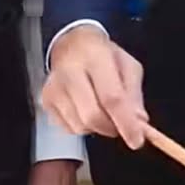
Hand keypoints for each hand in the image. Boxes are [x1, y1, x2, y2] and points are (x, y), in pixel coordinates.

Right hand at [42, 26, 148, 149]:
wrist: (70, 43)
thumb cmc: (102, 54)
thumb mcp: (127, 63)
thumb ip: (134, 93)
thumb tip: (139, 121)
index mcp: (95, 57)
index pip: (111, 97)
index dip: (126, 122)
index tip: (137, 140)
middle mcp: (70, 72)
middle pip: (92, 116)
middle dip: (111, 127)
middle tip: (121, 124)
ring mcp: (54, 88)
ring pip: (80, 126)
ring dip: (97, 127)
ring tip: (102, 109)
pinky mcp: (46, 101)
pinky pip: (68, 129)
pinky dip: (83, 126)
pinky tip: (86, 108)